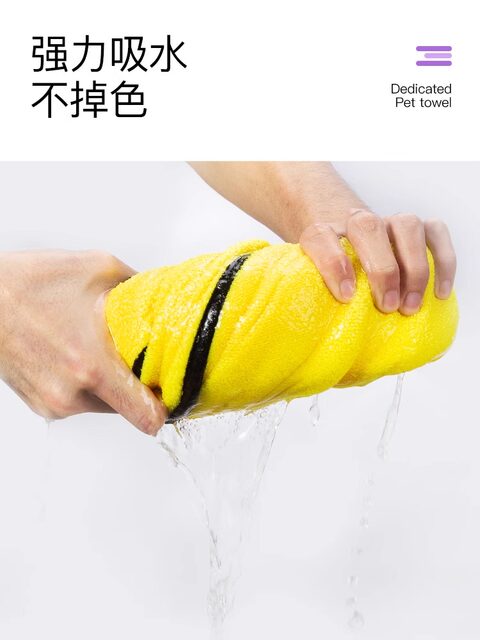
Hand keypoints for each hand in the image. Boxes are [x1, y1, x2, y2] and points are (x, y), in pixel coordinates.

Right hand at [0, 250, 165, 433]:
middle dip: (137, 388)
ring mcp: (52, 403)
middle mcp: (70, 393)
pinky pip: (79, 402)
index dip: (167, 407)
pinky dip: (85, 384)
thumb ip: (141, 290)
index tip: (173, 391)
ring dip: (110, 385)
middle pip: (129, 410)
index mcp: (90, 365)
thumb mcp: (99, 268)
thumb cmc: (30, 282)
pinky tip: (74, 354)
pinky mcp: (40, 405)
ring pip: (104, 406)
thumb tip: (166, 301)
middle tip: (135, 358)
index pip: (147, 417)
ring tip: (97, 349)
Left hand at [190, 162, 456, 314]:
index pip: (320, 237)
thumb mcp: (303, 275)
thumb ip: (304, 301)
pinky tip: (441, 290)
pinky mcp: (414, 226)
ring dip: (412, 266)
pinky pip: (435, 232)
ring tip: (410, 306)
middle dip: (381, 269)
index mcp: (318, 230)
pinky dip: (443, 258)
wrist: (333, 219)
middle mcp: (353, 221)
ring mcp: (385, 220)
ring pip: (405, 226)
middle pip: (366, 228)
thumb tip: (301, 361)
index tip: (345, 295)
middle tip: (386, 307)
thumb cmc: (320, 263)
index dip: (333, 263)